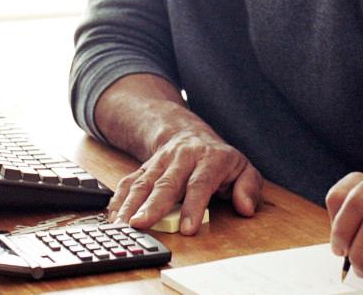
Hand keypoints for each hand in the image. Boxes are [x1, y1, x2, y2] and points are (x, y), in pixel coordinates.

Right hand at [106, 125, 262, 234]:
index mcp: (209, 159)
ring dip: (130, 204)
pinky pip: (129, 182)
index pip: (200, 183)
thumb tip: (246, 207)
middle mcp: (181, 158)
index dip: (193, 206)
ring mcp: (160, 162)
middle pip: (166, 183)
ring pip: (143, 183)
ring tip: (123, 225)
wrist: (188, 134)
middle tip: (141, 225)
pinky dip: (118, 199)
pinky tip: (113, 216)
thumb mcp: (243, 169)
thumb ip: (249, 187)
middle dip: (152, 206)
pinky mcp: (144, 168)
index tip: (187, 229)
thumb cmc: (218, 159)